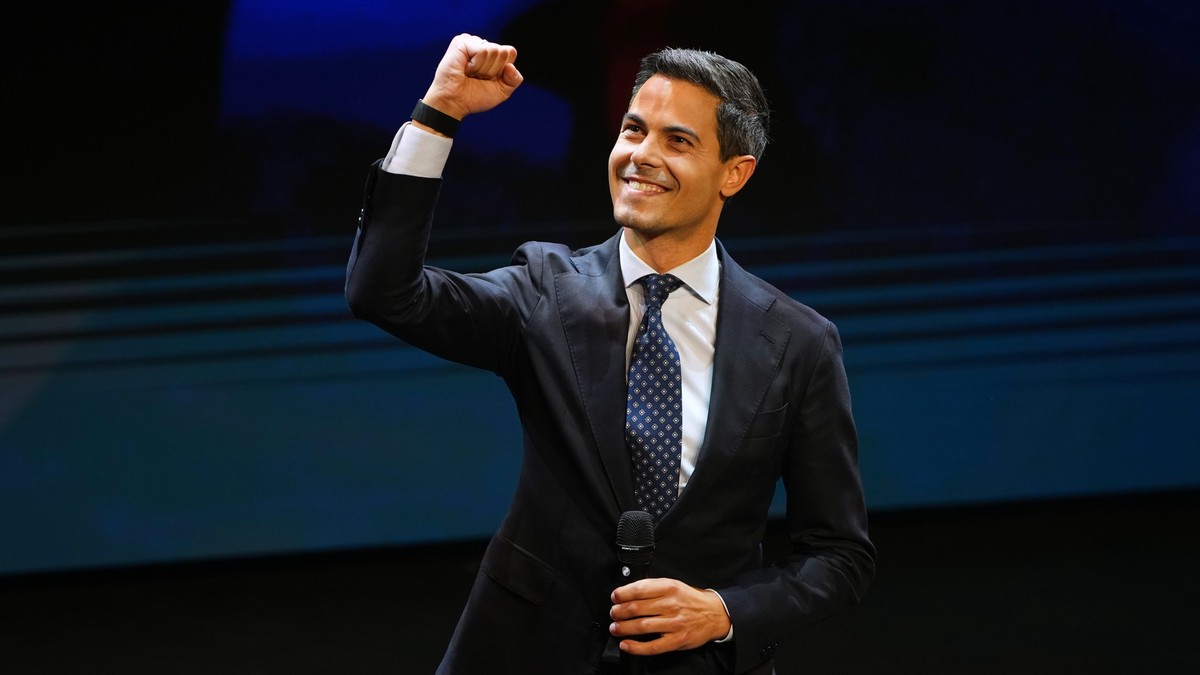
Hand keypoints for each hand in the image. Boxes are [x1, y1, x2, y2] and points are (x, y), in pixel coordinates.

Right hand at [420, 33, 522, 123]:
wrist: (455, 103)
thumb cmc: (474, 97)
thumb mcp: (501, 91)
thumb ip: (514, 80)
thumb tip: (511, 66)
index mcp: (492, 54)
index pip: (510, 52)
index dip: (502, 70)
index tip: (488, 79)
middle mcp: (482, 45)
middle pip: (503, 52)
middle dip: (493, 70)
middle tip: (476, 77)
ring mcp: (471, 41)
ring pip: (494, 50)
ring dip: (483, 69)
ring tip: (469, 73)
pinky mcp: (461, 41)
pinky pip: (482, 50)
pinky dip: (475, 65)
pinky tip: (464, 68)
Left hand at [609, 578, 731, 655]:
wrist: (714, 614)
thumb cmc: (690, 600)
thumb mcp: (674, 585)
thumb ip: (653, 588)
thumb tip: (628, 593)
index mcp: (669, 587)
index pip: (639, 589)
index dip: (622, 594)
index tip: (614, 597)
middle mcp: (671, 604)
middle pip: (636, 608)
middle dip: (619, 612)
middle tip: (613, 614)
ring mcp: (674, 623)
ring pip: (641, 627)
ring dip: (623, 628)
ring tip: (615, 628)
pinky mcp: (676, 640)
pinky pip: (652, 646)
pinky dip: (636, 647)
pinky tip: (626, 645)